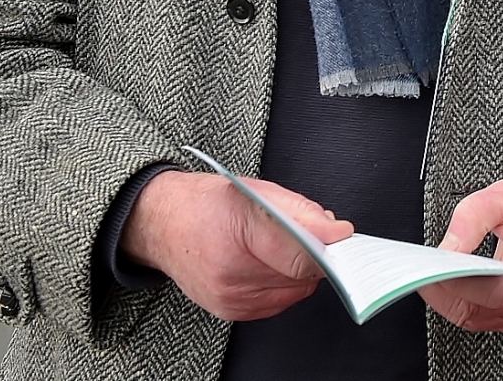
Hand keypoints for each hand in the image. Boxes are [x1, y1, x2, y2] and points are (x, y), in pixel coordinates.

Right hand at [120, 170, 352, 321]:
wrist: (161, 225)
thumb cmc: (204, 204)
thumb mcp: (253, 189)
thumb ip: (299, 211)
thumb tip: (335, 231)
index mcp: (237, 233)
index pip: (299, 254)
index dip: (327, 245)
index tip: (342, 236)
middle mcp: (231, 273)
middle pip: (301, 274)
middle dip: (314, 252)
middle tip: (309, 232)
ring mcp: (229, 298)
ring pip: (295, 290)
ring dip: (300, 270)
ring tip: (281, 245)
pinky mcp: (231, 312)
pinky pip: (279, 302)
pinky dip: (284, 283)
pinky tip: (270, 264)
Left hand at [420, 175, 502, 332]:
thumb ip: (472, 218)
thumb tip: (446, 249)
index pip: (494, 292)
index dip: (458, 285)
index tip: (431, 268)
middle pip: (479, 311)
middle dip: (443, 292)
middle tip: (420, 269)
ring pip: (475, 319)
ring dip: (448, 299)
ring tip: (430, 272)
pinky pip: (480, 318)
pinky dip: (459, 302)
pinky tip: (448, 282)